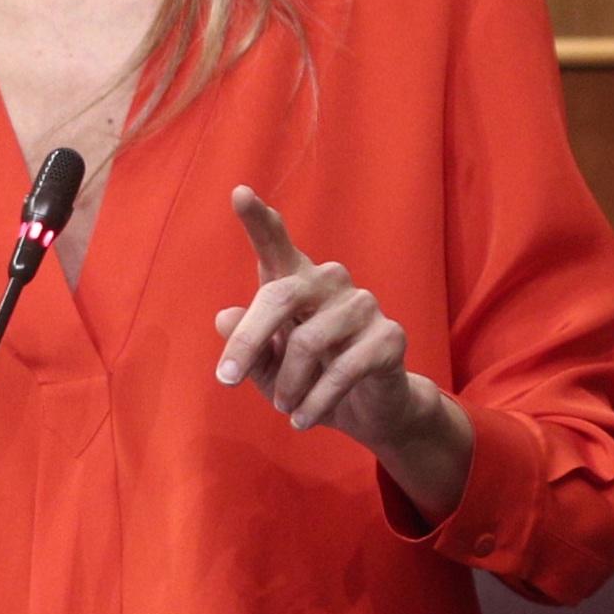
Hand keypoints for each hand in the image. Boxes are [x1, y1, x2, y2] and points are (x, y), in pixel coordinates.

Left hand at [214, 185, 472, 518]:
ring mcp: (364, 306)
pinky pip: (342, 370)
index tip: (238, 192)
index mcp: (298, 283)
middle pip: (282, 294)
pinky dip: (315, 402)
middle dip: (249, 339)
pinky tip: (302, 420)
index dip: (258, 220)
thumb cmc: (311, 380)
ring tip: (284, 409)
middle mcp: (331, 283)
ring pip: (309, 340)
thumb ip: (248, 343)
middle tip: (225, 379)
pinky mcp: (389, 337)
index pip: (276, 246)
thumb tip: (223, 316)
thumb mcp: (269, 369)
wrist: (369, 413)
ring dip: (288, 385)